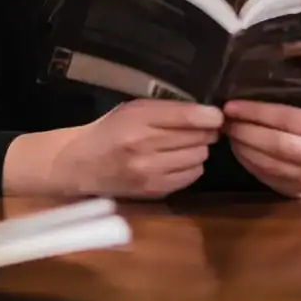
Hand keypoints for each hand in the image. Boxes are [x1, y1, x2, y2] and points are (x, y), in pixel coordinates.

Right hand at [51, 99, 221, 198]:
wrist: (82, 164)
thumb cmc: (110, 130)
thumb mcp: (133, 109)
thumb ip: (167, 109)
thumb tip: (207, 113)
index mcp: (138, 120)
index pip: (187, 117)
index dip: (210, 116)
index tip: (217, 115)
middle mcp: (145, 147)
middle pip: (198, 138)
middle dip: (205, 132)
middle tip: (199, 129)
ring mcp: (150, 172)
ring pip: (199, 158)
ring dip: (199, 150)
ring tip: (186, 145)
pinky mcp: (154, 191)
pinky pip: (192, 176)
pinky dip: (192, 166)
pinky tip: (179, 160)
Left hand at [224, 100, 300, 196]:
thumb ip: (295, 109)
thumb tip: (249, 95)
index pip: (287, 119)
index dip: (256, 112)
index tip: (231, 105)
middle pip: (275, 145)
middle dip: (244, 131)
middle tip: (224, 120)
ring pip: (267, 165)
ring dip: (241, 148)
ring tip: (228, 132)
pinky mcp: (298, 194)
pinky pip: (266, 177)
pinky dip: (248, 162)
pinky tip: (239, 148)